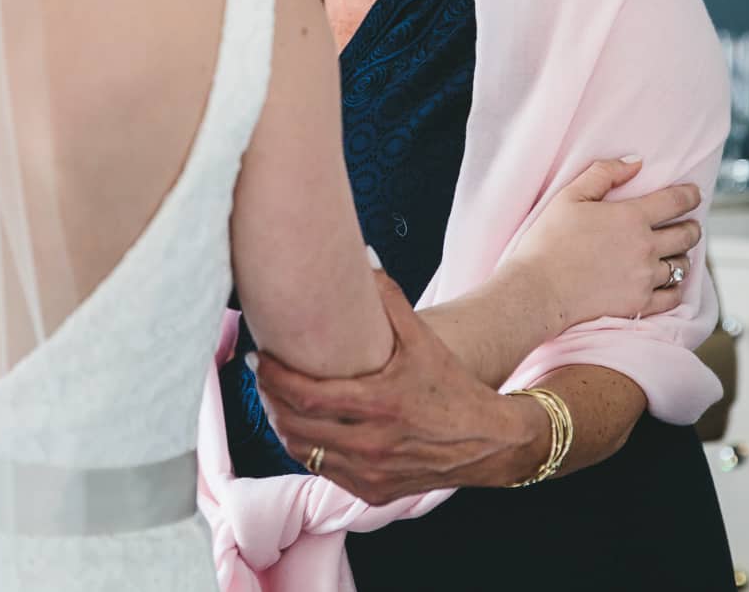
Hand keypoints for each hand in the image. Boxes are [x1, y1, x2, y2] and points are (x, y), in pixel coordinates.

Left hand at [253, 272, 544, 504]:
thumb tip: (365, 257)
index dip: (274, 377)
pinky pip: (322, 471)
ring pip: (303, 452)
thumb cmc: (452, 387)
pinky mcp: (372, 491)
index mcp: (380, 404)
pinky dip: (305, 448)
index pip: (306, 395)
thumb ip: (391, 299)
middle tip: (261, 374)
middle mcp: (370, 444)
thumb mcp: (424, 340)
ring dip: (281, 424)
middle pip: (294, 425)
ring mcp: (369, 472)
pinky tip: (301, 427)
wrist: (487, 442)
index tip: (260, 358)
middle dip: (269, 398)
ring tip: (274, 399)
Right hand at [506, 157, 701, 325]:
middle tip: (688, 225)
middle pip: (687, 234)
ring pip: (682, 265)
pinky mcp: (640, 304)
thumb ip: (603, 173)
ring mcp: (645, 278)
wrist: (539, 289)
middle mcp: (646, 247)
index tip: (695, 195)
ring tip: (675, 253)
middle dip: (691, 226)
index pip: (676, 201)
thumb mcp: (569, 196)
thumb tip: (636, 162)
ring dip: (682, 256)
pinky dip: (676, 287)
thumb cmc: (549, 240)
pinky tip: (669, 282)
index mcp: (631, 217)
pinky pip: (673, 296)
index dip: (690, 195)